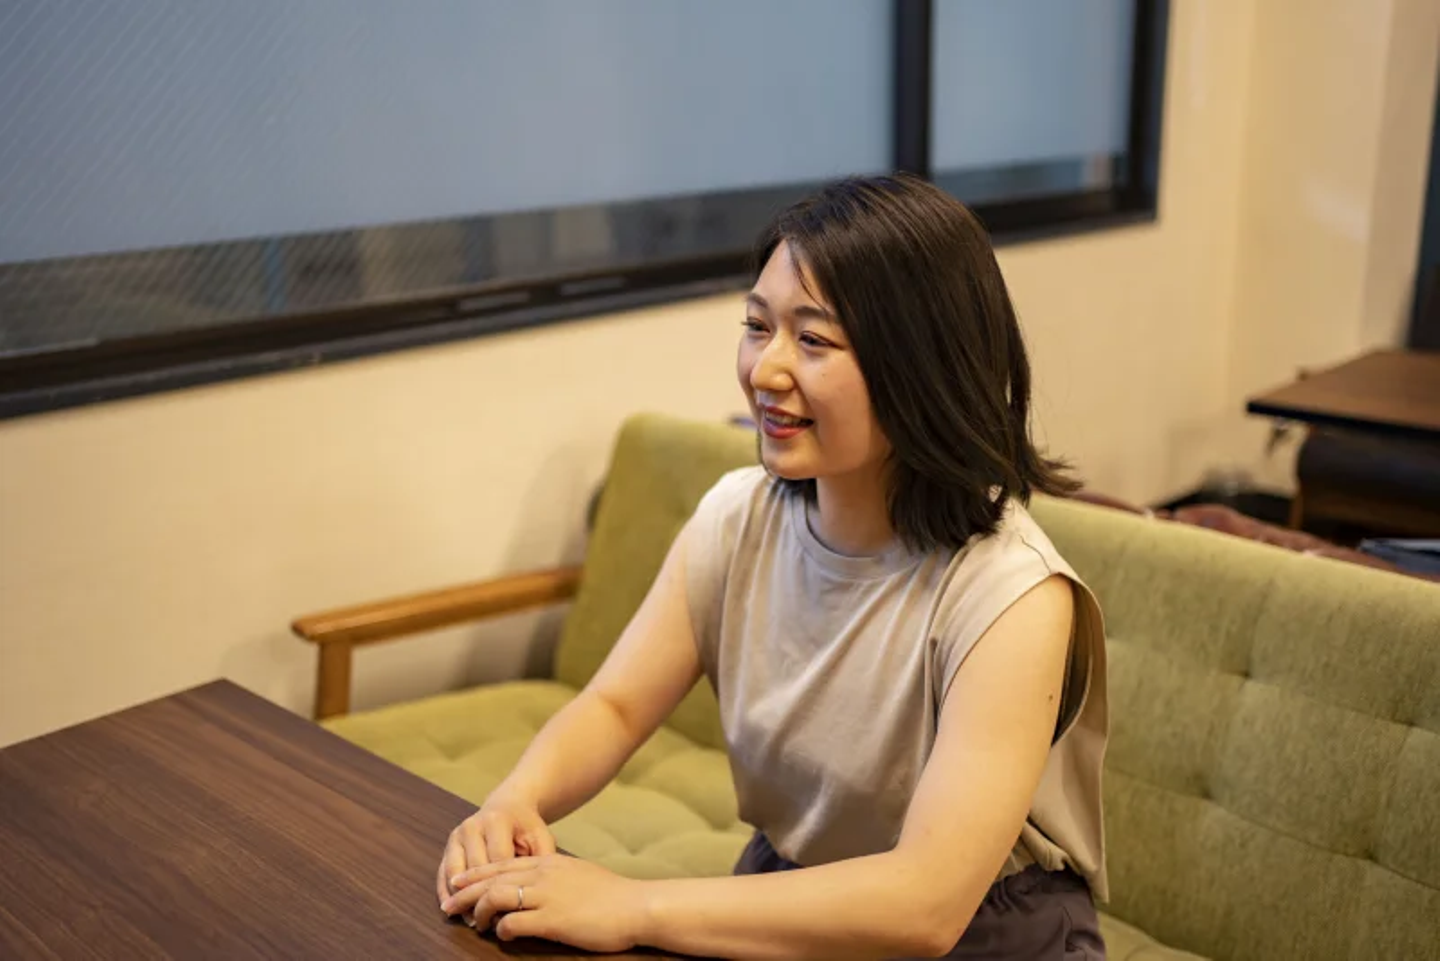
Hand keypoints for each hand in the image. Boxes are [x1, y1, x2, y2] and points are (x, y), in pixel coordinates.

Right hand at [436, 792, 556, 911]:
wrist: (508, 805)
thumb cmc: (527, 827)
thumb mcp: (540, 837)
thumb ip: (542, 859)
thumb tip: (539, 889)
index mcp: (497, 821)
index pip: (498, 860)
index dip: (505, 887)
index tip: (511, 910)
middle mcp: (472, 826)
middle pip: (474, 869)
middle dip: (482, 897)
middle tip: (490, 922)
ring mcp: (457, 835)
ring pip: (455, 873)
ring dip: (461, 899)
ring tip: (471, 921)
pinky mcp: (449, 844)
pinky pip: (442, 871)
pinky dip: (445, 892)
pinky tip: (452, 911)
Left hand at [441, 854, 647, 952]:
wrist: (636, 905)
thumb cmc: (612, 894)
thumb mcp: (578, 874)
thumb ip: (554, 877)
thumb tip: (536, 887)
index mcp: (548, 862)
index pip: (501, 864)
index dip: (475, 874)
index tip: (457, 883)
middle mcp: (543, 873)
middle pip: (491, 878)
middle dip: (465, 893)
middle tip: (448, 906)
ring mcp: (546, 895)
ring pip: (496, 897)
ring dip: (479, 912)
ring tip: (472, 924)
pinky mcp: (552, 919)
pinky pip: (513, 923)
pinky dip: (501, 929)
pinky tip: (502, 935)